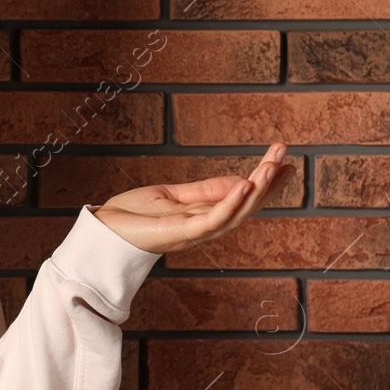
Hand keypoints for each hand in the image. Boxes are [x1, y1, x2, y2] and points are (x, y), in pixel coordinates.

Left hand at [91, 143, 294, 254]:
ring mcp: (196, 232)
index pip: (243, 199)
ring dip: (257, 190)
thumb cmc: (134, 214)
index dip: (266, 184)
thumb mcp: (174, 195)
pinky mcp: (182, 233)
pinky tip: (244, 185)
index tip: (286, 162)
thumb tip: (241, 181)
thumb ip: (206, 190)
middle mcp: (206, 227)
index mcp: (205, 217)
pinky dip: (230, 204)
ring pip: (236, 213)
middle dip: (268, 183)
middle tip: (286, 155)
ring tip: (272, 167)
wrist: (103, 230)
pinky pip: (213, 219)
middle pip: (246, 206)